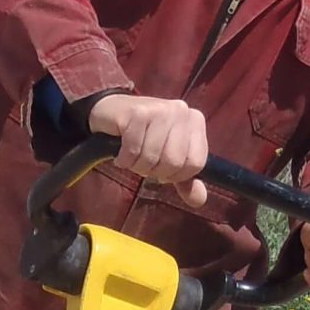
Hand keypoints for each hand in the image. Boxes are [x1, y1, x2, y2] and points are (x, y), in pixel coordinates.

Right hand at [87, 93, 208, 207]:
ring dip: (137, 165)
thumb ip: (185, 180)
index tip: (162, 168)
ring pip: (152, 157)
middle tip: (144, 161)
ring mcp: (160, 108)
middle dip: (154, 170)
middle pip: (174, 162)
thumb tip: (199, 200)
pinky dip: (124, 159)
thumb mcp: (168, 158)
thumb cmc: (143, 137)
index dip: (175, 176)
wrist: (110, 112)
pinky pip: (133, 150)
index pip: (196, 164)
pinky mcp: (138, 112)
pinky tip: (121, 152)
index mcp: (195, 121)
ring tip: (131, 156)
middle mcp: (182, 110)